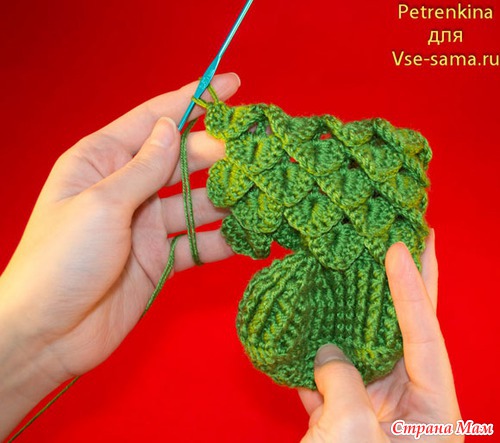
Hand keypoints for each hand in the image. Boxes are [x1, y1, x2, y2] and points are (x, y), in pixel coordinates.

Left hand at [0, 73, 239, 437]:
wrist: (50, 334)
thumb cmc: (61, 260)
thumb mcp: (101, 205)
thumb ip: (143, 168)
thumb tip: (172, 126)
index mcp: (103, 161)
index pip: (155, 119)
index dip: (194, 99)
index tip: (233, 84)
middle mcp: (128, 187)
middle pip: (183, 160)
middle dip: (219, 153)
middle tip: (256, 152)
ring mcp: (146, 224)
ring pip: (196, 202)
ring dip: (228, 200)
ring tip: (263, 194)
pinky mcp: (160, 258)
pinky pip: (198, 243)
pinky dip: (222, 241)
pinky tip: (249, 237)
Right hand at [299, 231, 462, 441]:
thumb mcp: (354, 431)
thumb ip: (342, 382)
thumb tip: (326, 351)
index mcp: (431, 415)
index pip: (426, 339)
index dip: (412, 291)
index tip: (399, 249)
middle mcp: (406, 404)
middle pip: (404, 333)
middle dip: (407, 284)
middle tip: (411, 238)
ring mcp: (373, 407)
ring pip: (364, 347)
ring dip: (355, 310)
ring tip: (358, 265)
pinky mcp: (342, 415)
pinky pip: (333, 372)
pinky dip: (320, 347)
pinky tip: (312, 316)